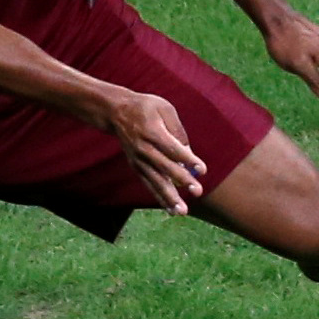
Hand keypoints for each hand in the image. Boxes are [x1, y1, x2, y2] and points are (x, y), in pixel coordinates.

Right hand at [105, 91, 206, 214]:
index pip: (172, 148)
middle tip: (198, 191)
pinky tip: (171, 210)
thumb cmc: (146, 107)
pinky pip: (149, 184)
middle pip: (165, 167)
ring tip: (182, 211)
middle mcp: (144, 148)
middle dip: (182, 180)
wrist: (116, 112)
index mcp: (152, 131)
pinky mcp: (136, 167)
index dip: (188, 159)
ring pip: (155, 181)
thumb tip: (189, 151)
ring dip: (169, 197)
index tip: (202, 170)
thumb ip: (178, 129)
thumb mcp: (164, 108)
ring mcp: (138, 160)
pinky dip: (160, 197)